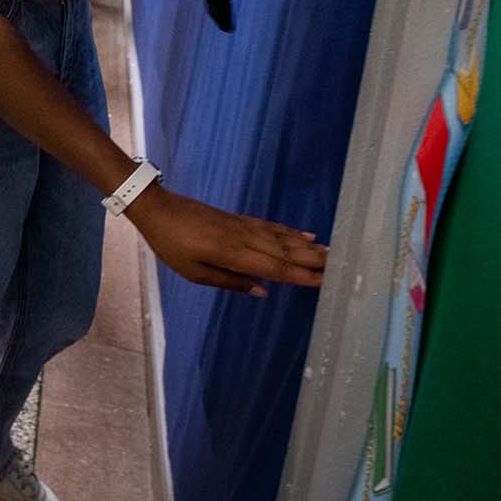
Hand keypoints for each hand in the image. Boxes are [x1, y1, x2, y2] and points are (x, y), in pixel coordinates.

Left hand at [126, 184, 327, 295]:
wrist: (158, 208)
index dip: (301, 274)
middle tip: (342, 266)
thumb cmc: (171, 245)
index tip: (325, 280)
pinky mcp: (238, 218)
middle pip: (285, 250)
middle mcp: (244, 238)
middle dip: (313, 259)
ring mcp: (243, 225)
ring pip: (282, 237)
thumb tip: (263, 291)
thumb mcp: (194, 272)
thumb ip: (230, 282)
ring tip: (332, 252)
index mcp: (233, 254)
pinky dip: (290, 230)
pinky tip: (305, 234)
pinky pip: (270, 226)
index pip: (275, 267)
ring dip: (308, 245)